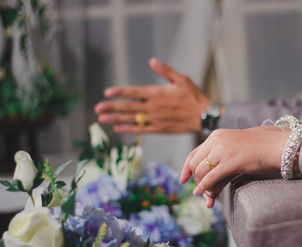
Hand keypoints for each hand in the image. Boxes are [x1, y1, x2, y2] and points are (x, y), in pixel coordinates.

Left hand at [95, 58, 210, 133]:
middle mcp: (153, 106)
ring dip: (115, 119)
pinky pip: (141, 129)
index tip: (107, 93)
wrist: (203, 116)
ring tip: (101, 119)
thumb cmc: (193, 96)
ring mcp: (155, 119)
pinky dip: (129, 129)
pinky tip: (118, 129)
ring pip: (132, 119)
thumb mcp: (181, 79)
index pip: (134, 92)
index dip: (119, 92)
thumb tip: (152, 61)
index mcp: (157, 93)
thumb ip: (165, 71)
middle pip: (128, 106)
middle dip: (111, 107)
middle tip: (97, 108)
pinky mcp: (159, 128)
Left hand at [179, 126, 289, 207]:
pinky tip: (202, 194)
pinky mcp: (231, 162)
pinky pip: (211, 177)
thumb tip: (205, 189)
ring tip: (207, 195)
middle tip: (200, 192)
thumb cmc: (256, 151)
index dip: (186, 168)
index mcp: (215, 136)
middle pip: (195, 164)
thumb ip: (218, 167)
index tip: (182, 180)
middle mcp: (216, 141)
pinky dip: (204, 187)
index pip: (194, 153)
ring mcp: (222, 150)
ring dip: (201, 186)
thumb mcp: (232, 153)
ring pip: (201, 171)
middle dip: (195, 180)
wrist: (274, 144)